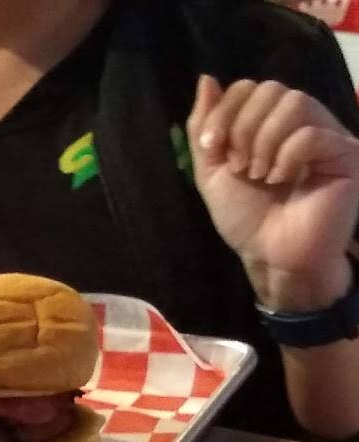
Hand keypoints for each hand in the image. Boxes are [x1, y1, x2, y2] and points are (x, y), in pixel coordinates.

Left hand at [188, 75, 358, 310]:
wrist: (271, 254)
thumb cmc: (246, 217)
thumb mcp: (211, 171)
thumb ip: (205, 127)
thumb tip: (206, 79)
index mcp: (268, 122)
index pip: (247, 87)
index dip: (224, 112)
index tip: (212, 149)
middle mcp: (300, 121)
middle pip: (270, 89)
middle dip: (242, 127)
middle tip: (240, 167)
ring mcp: (326, 134)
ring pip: (294, 102)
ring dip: (264, 141)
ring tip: (260, 175)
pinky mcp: (346, 153)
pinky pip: (312, 133)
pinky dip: (288, 156)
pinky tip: (283, 180)